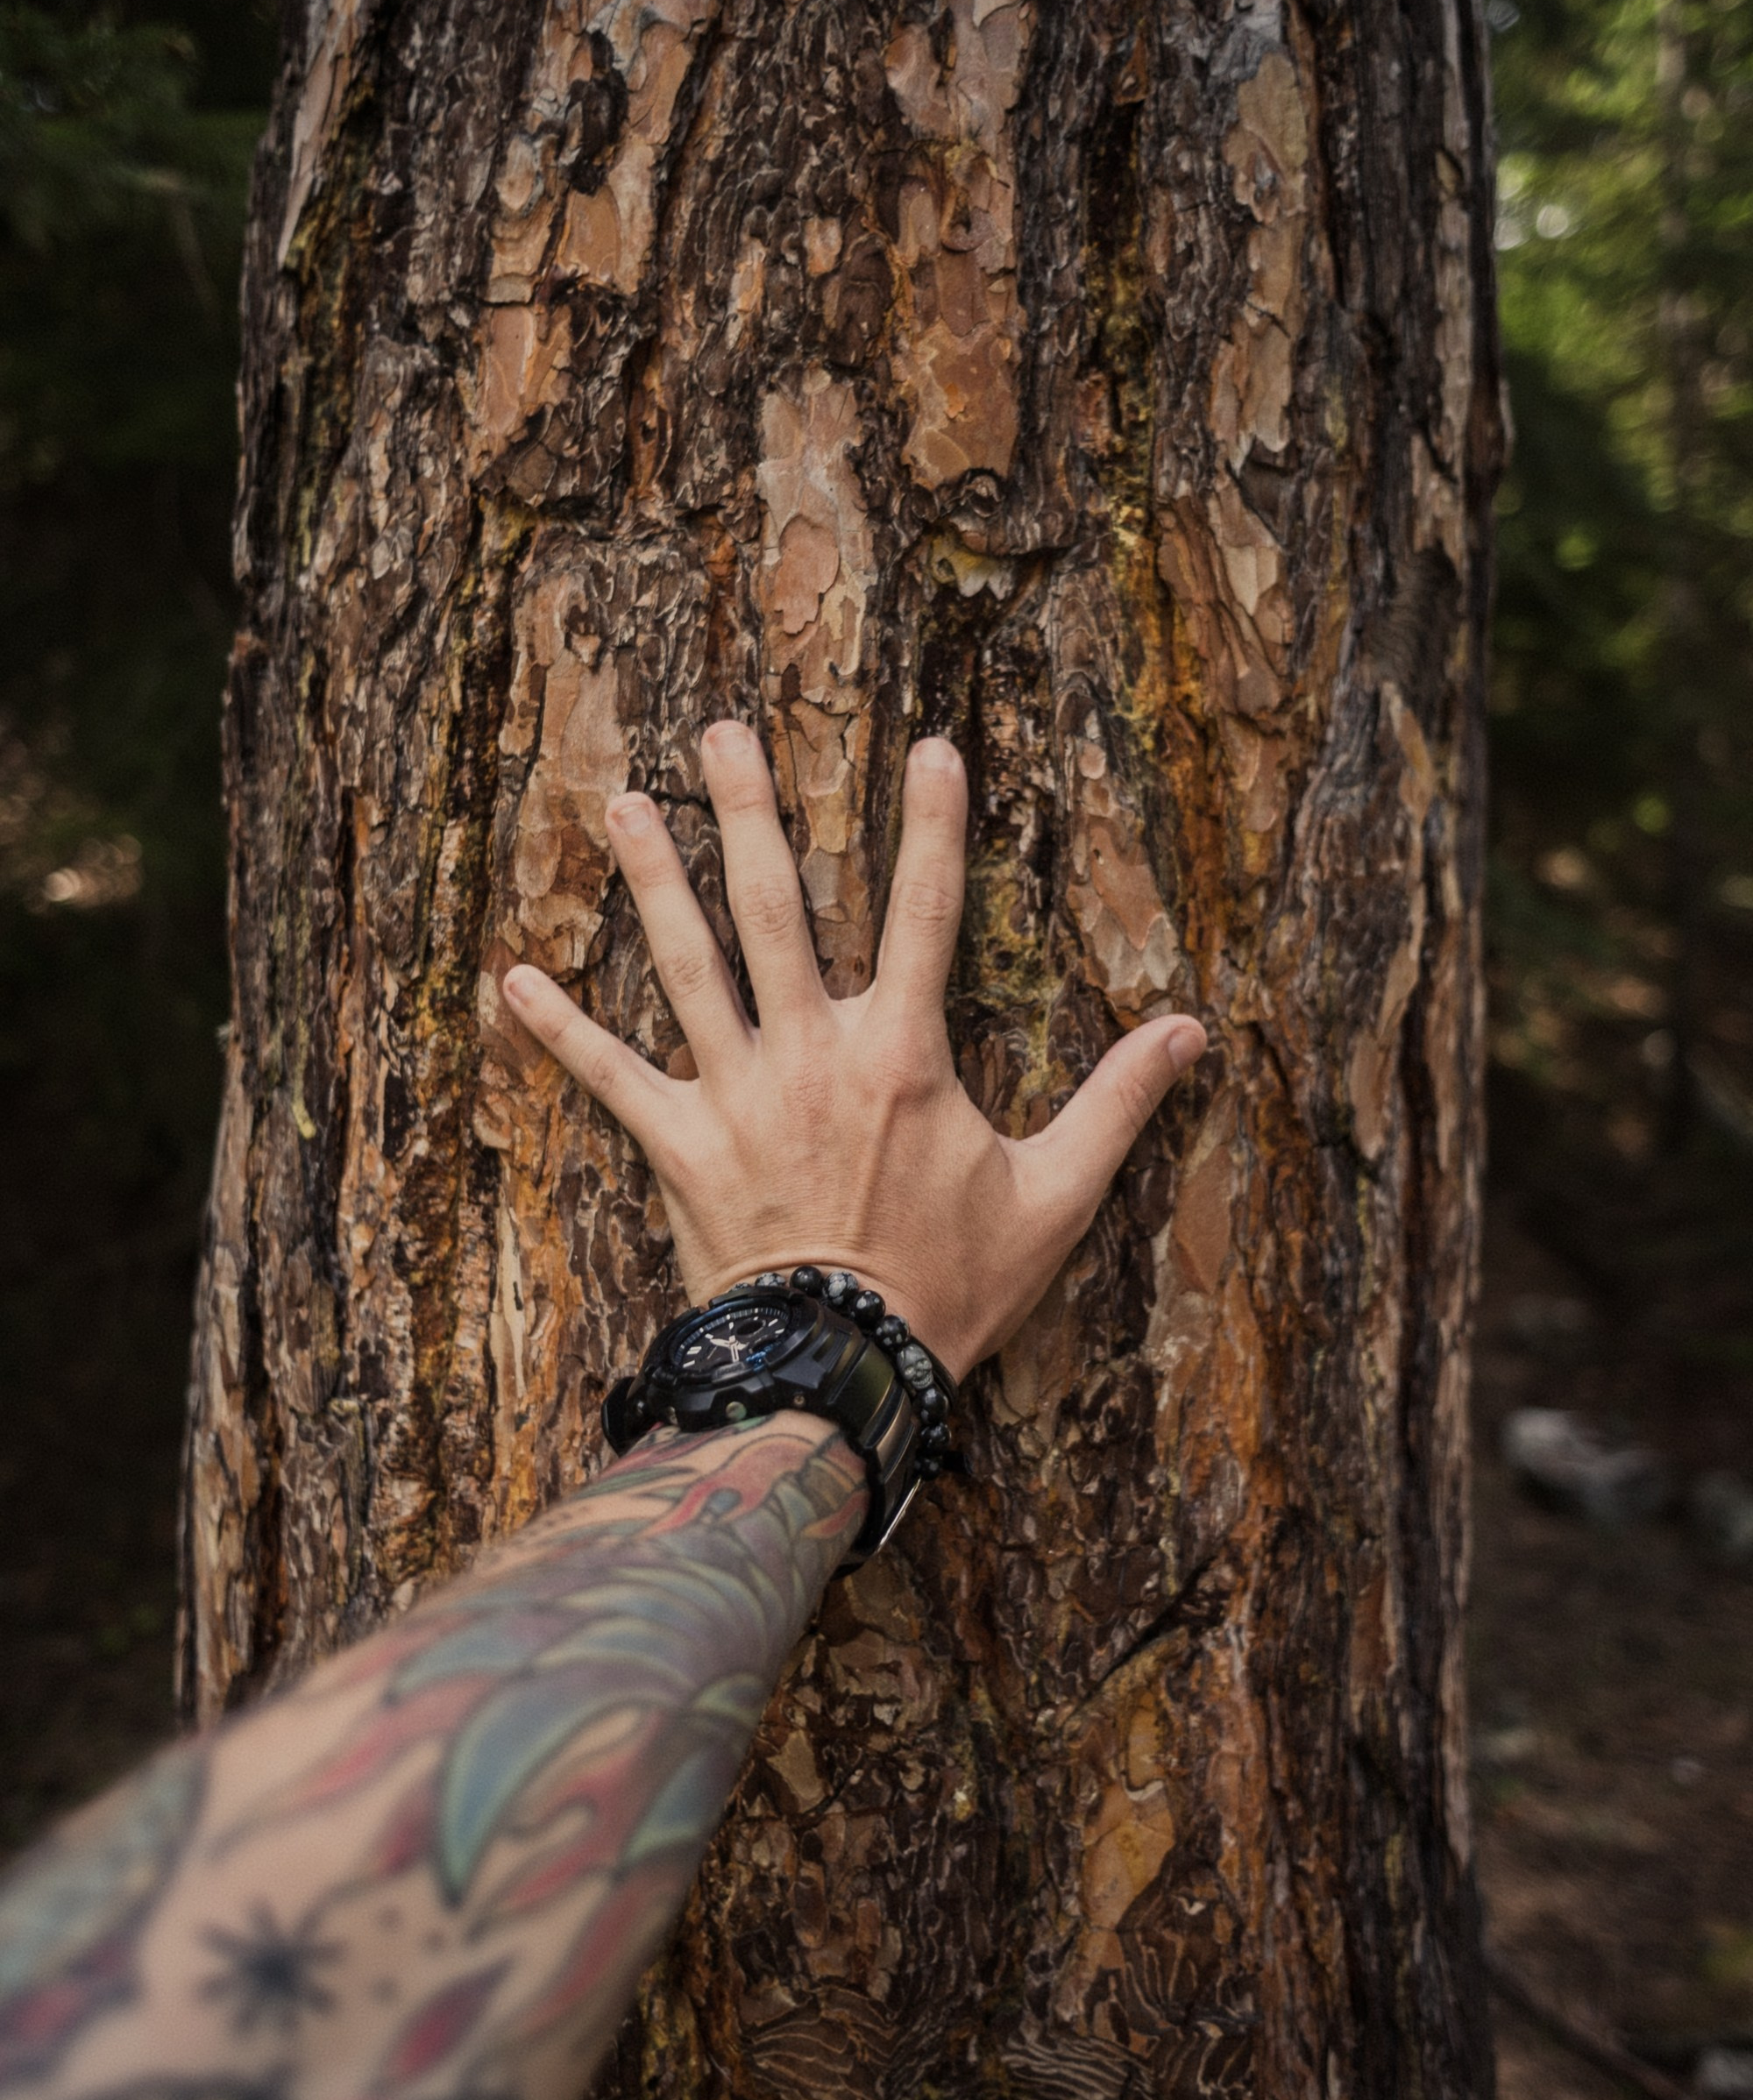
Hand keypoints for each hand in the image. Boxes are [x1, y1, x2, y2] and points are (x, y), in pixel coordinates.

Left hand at [500, 722, 1205, 1379]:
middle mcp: (812, 1051)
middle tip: (718, 730)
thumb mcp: (1056, 1195)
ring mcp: (738, 1093)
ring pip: (687, 964)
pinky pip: (611, 1078)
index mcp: (903, 1054)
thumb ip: (1120, 1105)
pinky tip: (511, 979)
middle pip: (773, 907)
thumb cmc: (951, 1287)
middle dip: (747, 810)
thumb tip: (1194, 1033)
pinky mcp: (679, 1146)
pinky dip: (560, 1030)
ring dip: (652, 880)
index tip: (929, 743)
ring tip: (621, 802)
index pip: (927, 912)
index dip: (931, 825)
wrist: (845, 1369)